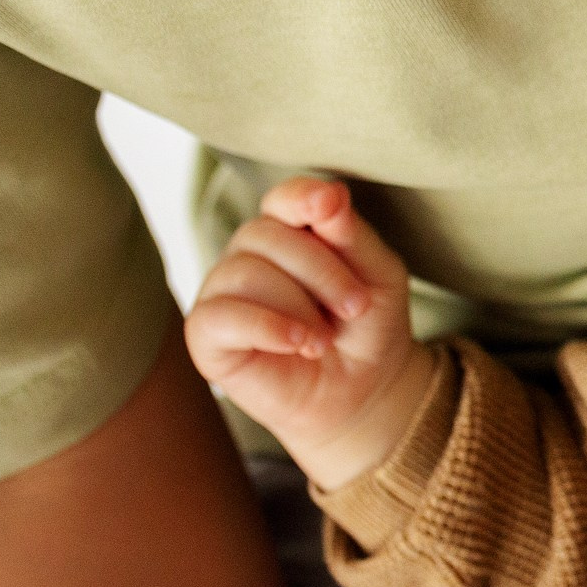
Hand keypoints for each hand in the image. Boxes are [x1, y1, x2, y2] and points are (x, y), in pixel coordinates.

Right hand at [183, 176, 429, 489]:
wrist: (360, 391)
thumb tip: (329, 194)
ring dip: (298, 307)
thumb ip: (353, 236)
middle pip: (265, 234)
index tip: (330, 204)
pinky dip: (266, 327)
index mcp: (291, 230)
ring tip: (324, 339)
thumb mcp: (379, 277)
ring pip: (244, 272)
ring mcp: (224, 290)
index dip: (303, 198)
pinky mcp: (206, 333)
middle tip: (355, 308)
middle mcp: (250, 253)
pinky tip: (299, 344)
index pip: (284, 198)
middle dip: (322, 271)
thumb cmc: (366, 327)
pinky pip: (220, 315)